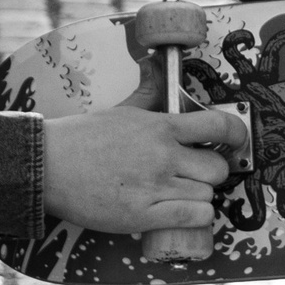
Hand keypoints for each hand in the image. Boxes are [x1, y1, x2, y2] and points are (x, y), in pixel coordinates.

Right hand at [41, 107, 246, 235]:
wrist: (48, 167)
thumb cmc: (82, 138)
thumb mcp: (121, 110)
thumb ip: (148, 94)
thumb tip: (156, 67)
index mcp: (161, 126)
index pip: (219, 125)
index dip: (236, 134)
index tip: (234, 140)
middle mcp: (164, 155)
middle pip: (218, 168)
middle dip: (212, 172)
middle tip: (197, 173)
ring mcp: (155, 186)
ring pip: (207, 195)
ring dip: (200, 197)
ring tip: (180, 194)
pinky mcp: (144, 215)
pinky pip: (193, 217)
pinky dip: (196, 217)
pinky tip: (182, 212)